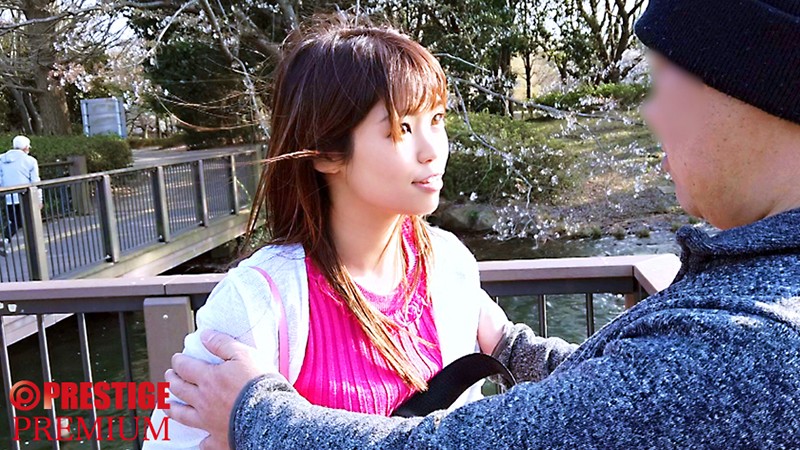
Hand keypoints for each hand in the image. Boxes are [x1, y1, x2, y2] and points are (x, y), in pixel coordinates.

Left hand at [165, 330, 267, 449]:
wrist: (269, 416)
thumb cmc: (259, 384)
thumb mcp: (244, 354)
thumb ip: (222, 344)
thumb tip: (205, 336)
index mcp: (209, 379)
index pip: (185, 367)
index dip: (178, 361)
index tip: (176, 358)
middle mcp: (203, 400)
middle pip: (179, 389)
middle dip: (171, 380)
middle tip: (169, 375)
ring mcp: (209, 421)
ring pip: (183, 415)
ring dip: (172, 408)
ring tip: (166, 405)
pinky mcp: (219, 438)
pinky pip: (205, 442)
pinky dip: (201, 440)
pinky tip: (199, 440)